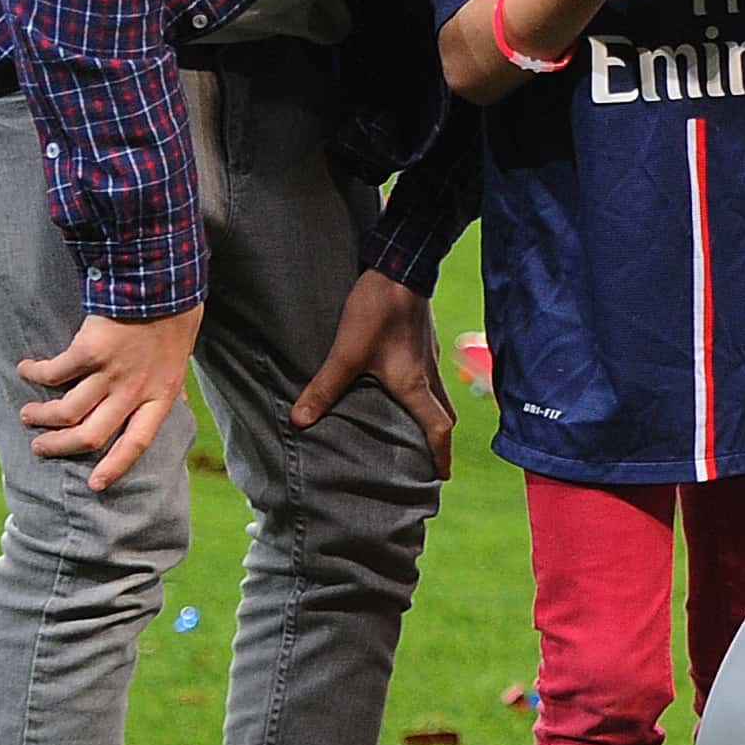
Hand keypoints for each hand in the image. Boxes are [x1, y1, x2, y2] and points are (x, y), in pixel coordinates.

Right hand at [18, 306, 203, 492]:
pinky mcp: (89, 351)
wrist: (164, 280)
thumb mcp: (179, 358)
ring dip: (42, 417)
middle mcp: (135, 390)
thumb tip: (170, 403)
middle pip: (91, 436)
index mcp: (161, 395)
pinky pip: (54, 373)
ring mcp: (111, 372)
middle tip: (41, 447)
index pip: (137, 443)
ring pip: (67, 412)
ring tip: (28, 415)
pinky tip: (25, 369)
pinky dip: (35, 373)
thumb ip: (167, 383)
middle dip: (61, 447)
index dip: (115, 466)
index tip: (96, 485)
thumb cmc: (174, 315)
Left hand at [289, 269, 455, 478]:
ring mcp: (429, 356)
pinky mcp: (422, 340)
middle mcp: (428, 374)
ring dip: (431, 413)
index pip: (439, 428)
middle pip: (444, 414)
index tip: (442, 477)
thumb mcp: (346, 352)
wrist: (399, 267)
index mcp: (415, 385)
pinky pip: (429, 374)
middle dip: (439, 439)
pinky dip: (422, 390)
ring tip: (413, 427)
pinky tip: (402, 385)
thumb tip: (300, 419)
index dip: (442, 454)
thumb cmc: (378, 310)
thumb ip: (325, 387)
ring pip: (438, 394)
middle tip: (430, 457)